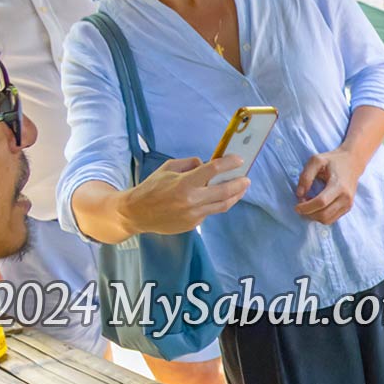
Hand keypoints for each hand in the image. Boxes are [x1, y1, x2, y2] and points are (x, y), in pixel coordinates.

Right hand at [121, 155, 248, 234]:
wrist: (137, 213)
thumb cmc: (152, 187)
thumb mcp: (168, 168)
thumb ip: (190, 164)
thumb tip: (207, 165)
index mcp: (184, 183)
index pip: (213, 170)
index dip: (229, 163)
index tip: (239, 159)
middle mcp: (191, 200)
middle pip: (224, 191)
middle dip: (239, 183)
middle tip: (246, 178)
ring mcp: (193, 214)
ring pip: (222, 205)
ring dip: (235, 196)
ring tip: (241, 188)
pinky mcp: (193, 224)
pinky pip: (210, 211)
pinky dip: (217, 203)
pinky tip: (222, 197)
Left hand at [297, 148, 362, 223]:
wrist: (353, 162)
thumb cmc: (333, 160)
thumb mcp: (316, 160)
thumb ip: (306, 176)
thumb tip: (299, 194)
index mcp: (338, 185)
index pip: (321, 202)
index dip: (306, 207)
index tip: (296, 206)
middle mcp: (346, 197)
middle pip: (324, 215)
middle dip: (308, 213)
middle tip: (301, 204)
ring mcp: (348, 205)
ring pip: (327, 220)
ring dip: (313, 216)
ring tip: (308, 205)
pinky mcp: (347, 208)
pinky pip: (331, 219)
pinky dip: (320, 216)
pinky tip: (316, 207)